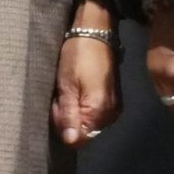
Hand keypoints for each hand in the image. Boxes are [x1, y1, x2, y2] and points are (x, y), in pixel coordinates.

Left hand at [53, 0, 120, 146]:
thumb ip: (68, 114)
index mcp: (99, 111)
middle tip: (62, 94)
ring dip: (76, 111)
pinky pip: (96, 113)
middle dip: (69, 118)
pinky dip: (85, 105)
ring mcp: (114, 107)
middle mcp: (111, 114)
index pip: (78, 139)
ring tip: (70, 89)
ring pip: (89, 122)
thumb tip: (70, 141)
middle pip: (84, 132)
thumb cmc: (78, 56)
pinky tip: (79, 89)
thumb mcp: (66, 85)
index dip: (64, 126)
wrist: (97, 32)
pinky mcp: (114, 100)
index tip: (59, 106)